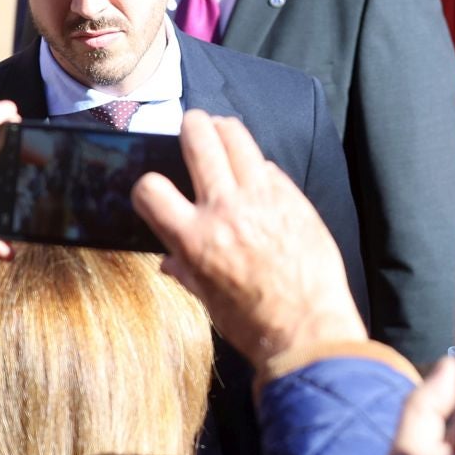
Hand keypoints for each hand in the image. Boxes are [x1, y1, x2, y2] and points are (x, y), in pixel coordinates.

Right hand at [133, 110, 364, 381]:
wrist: (308, 330)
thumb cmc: (253, 323)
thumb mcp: (206, 300)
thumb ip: (185, 270)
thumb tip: (169, 259)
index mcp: (195, 239)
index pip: (150, 188)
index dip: (146, 185)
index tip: (154, 187)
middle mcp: (226, 210)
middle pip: (200, 141)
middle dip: (191, 126)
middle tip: (192, 124)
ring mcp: (263, 200)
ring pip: (239, 140)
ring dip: (226, 130)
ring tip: (222, 129)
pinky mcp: (294, 199)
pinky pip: (270, 167)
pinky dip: (259, 166)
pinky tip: (257, 173)